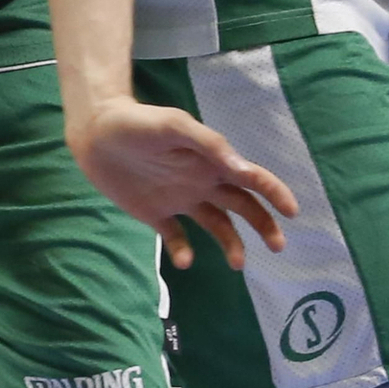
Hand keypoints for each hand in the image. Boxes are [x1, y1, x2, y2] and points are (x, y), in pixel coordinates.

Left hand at [69, 97, 297, 270]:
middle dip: (263, 225)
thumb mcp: (176, 126)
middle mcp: (202, 182)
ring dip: (231, 244)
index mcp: (211, 161)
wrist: (96, 132)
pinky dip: (183, 251)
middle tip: (277, 247)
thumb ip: (211, 145)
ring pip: (216, 226)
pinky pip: (176, 237)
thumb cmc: (140, 122)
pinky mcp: (155, 214)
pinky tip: (184, 260)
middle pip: (242, 207)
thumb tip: (244, 169)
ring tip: (238, 264)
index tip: (292, 212)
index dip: (274, 193)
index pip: (252, 178)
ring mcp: (180, 200)